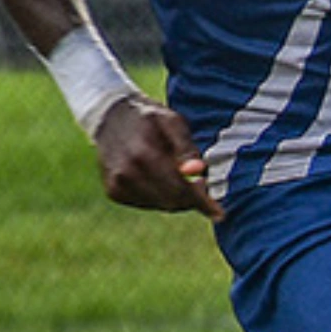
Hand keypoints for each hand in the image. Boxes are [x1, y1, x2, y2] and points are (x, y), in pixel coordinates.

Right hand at [92, 95, 222, 221]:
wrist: (110, 118)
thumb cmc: (150, 119)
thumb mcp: (172, 121)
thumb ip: (186, 147)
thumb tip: (197, 171)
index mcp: (143, 155)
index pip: (179, 188)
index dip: (202, 202)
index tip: (220, 214)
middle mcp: (126, 174)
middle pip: (172, 201)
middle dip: (193, 199)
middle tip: (204, 185)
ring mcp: (117, 186)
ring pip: (161, 205)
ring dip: (179, 198)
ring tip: (181, 175)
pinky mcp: (114, 192)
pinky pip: (148, 203)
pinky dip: (162, 196)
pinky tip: (163, 177)